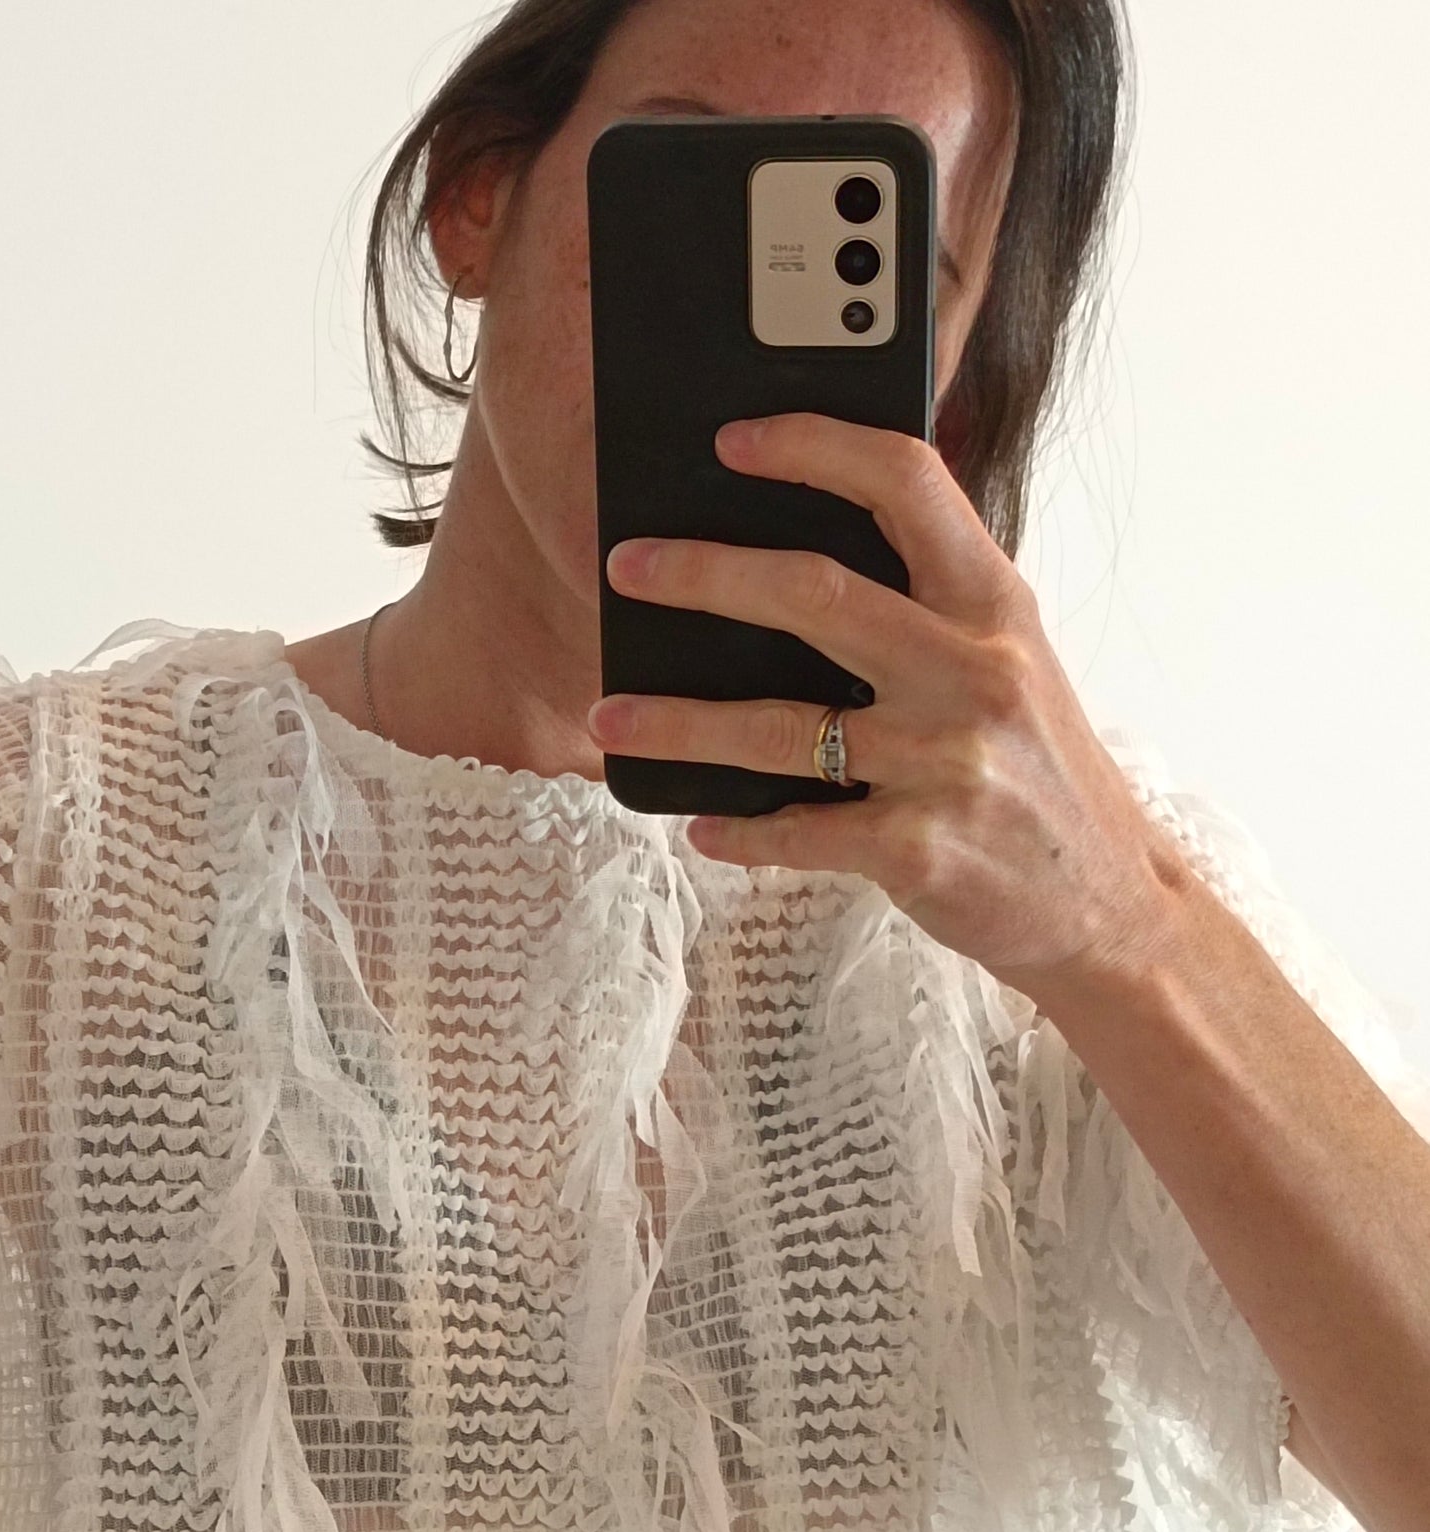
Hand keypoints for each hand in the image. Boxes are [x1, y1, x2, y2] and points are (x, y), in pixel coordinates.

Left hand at [590, 412, 1190, 1002]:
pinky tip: (701, 824)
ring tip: (611, 716)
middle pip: (817, 593)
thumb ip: (928, 609)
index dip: (813, 447)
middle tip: (626, 566)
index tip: (733, 439)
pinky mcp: (919, 850)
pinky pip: (799, 832)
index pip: (906, 483)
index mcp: (995, 604)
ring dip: (679, 721)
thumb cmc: (1035, 772)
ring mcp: (946, 762)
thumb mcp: (1008, 663)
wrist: (1109, 903)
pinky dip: (740, 830)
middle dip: (704, 573)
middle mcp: (974, 670)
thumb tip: (786, 566)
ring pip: (782, 727)